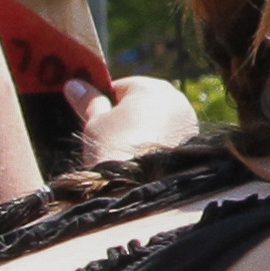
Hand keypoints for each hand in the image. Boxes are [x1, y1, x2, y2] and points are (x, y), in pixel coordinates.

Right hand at [70, 73, 199, 161]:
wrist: (144, 186)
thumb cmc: (115, 148)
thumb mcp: (95, 122)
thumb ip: (88, 101)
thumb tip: (74, 84)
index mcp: (150, 86)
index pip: (120, 87)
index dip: (103, 103)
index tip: (94, 119)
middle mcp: (176, 98)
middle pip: (141, 102)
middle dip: (125, 116)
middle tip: (109, 137)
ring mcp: (188, 120)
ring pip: (157, 119)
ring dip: (142, 129)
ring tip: (127, 150)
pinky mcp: (195, 141)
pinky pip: (169, 134)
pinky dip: (157, 141)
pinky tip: (145, 157)